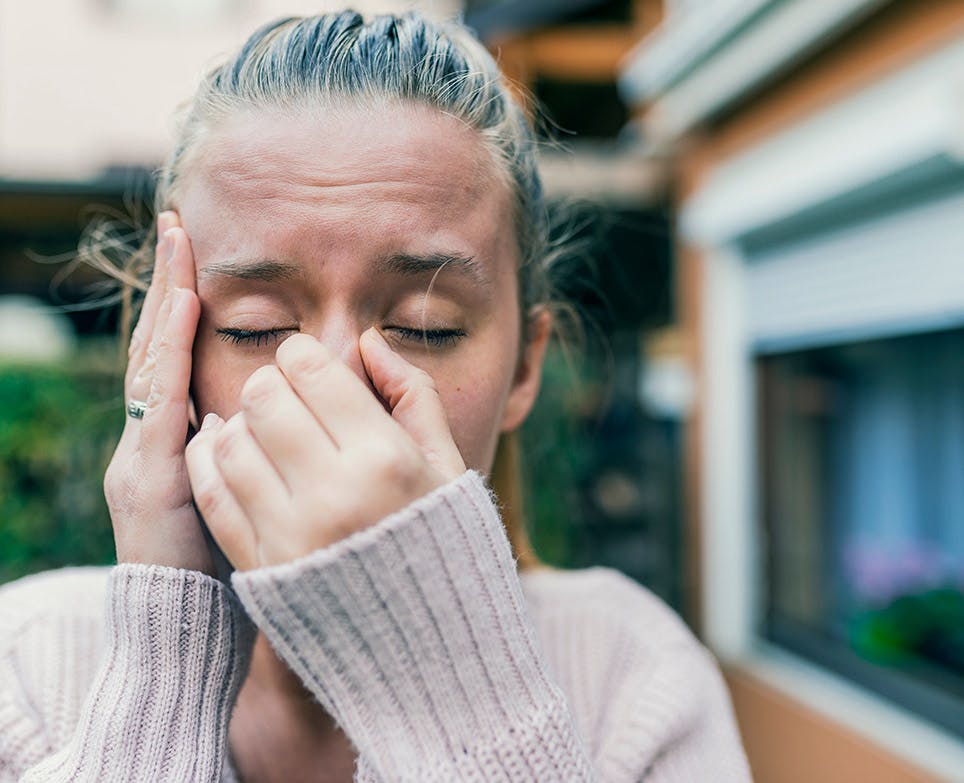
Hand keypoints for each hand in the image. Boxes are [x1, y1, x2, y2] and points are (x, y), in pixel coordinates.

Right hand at [104, 212, 215, 575]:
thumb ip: (234, 449)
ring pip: (151, 360)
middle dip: (167, 284)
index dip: (181, 308)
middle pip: (154, 345)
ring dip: (166, 300)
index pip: (172, 359)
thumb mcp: (233, 492)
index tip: (195, 258)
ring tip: (178, 246)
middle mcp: (148, 438)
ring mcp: (140, 453)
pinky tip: (183, 309)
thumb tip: (247, 412)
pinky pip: (160, 400)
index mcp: (170, 440)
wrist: (183, 627)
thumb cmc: (220, 564)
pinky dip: (169, 352)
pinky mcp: (146, 475)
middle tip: (177, 226)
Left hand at [184, 329, 466, 570]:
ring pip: (230, 442)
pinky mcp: (260, 567)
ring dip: (239, 423)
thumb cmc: (443, 542)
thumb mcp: (447, 464)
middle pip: (263, 398)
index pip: (311, 371)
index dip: (302, 355)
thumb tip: (368, 341)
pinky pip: (213, 492)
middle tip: (285, 396)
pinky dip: (211, 460)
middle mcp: (334, 494)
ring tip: (264, 430)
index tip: (309, 365)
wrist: (426, 645)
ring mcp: (291, 535)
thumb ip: (413, 395)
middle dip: (270, 384)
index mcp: (385, 460)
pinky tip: (231, 453)